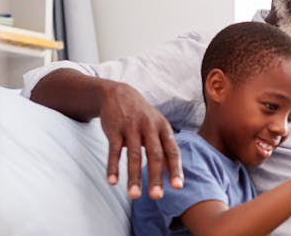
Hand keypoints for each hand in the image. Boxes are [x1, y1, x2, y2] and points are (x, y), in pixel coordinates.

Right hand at [99, 82, 183, 199]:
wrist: (118, 94)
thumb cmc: (142, 117)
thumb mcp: (157, 128)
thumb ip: (165, 150)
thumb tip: (174, 174)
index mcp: (163, 128)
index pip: (172, 151)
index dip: (175, 169)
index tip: (178, 187)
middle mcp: (149, 128)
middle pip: (154, 156)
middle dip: (155, 177)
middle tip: (157, 197)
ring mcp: (131, 128)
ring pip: (133, 156)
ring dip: (133, 177)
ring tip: (134, 196)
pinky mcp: (114, 130)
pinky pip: (113, 151)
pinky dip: (113, 167)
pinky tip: (112, 182)